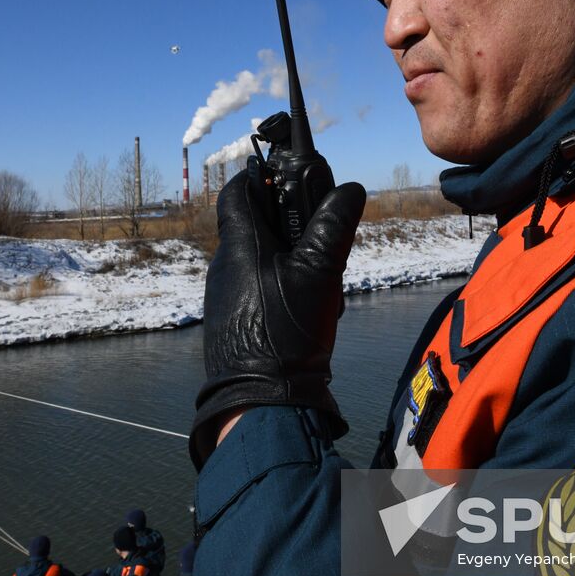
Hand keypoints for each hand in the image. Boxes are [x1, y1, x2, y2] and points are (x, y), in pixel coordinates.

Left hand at [189, 168, 365, 467]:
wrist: (262, 400)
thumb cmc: (286, 331)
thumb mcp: (321, 271)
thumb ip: (335, 226)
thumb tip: (350, 188)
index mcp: (239, 243)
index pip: (237, 189)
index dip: (261, 175)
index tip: (290, 175)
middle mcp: (225, 264)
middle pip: (255, 223)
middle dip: (290, 221)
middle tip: (324, 231)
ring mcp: (226, 293)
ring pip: (261, 257)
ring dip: (291, 256)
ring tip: (323, 276)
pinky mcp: (233, 318)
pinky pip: (258, 286)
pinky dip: (283, 284)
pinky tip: (309, 306)